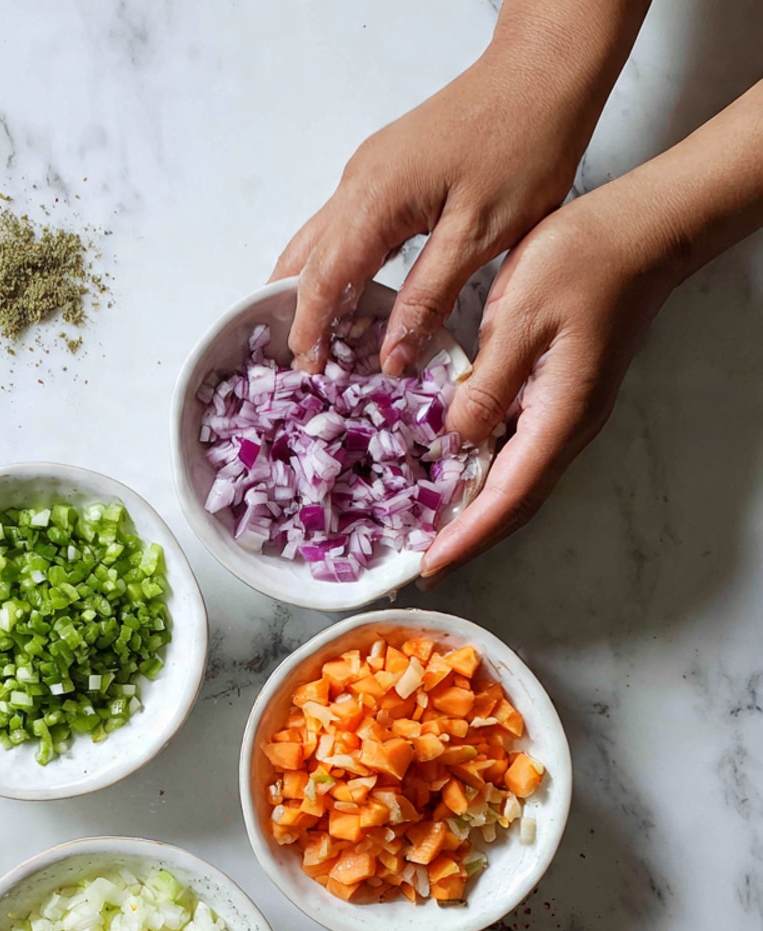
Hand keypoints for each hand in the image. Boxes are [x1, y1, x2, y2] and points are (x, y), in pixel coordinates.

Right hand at [270, 1, 650, 373]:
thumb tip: (391, 354)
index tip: (308, 369)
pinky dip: (337, 267)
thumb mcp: (480, 235)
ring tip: (322, 338)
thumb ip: (428, 298)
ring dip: (313, 290)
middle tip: (305, 361)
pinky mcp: (385, 170)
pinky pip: (343, 227)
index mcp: (374, 200)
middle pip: (304, 260)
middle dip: (296, 312)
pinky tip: (353, 295)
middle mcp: (358, 183)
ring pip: (318, 242)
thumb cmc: (524, 142)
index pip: (321, 279)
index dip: (309, 328)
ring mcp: (368, 173)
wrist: (545, 71)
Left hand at [420, 182, 679, 576]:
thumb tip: (455, 440)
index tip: (429, 567)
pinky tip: (454, 476)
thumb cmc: (582, 262)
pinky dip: (486, 478)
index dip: (466, 537)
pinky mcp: (559, 397)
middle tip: (422, 568)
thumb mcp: (519, 318)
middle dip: (468, 540)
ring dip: (476, 514)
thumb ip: (486, 384)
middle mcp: (568, 427)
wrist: (639, 230)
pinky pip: (518, 454)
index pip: (508, 497)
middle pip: (514, 504)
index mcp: (559, 415)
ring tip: (430, 534)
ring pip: (518, 483)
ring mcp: (567, 415)